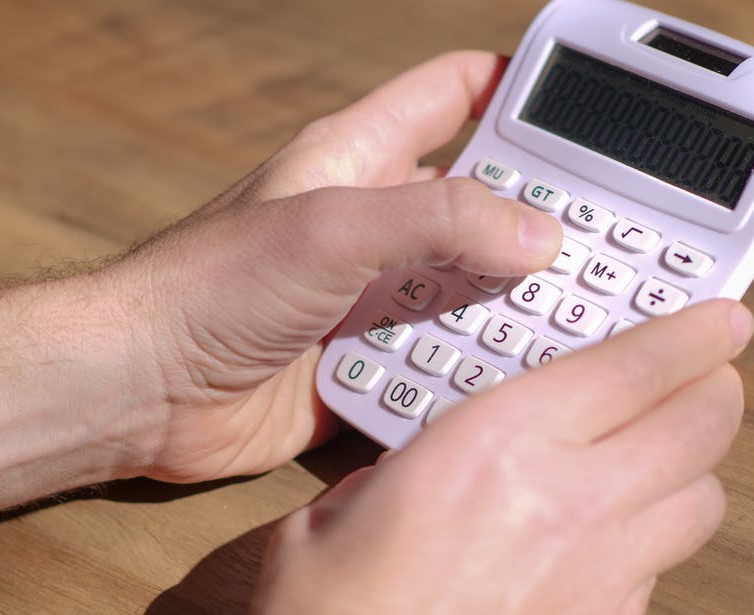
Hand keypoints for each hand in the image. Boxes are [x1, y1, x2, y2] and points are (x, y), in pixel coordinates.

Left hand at [101, 51, 562, 480]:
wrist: (142, 390)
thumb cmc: (208, 286)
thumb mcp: (330, 228)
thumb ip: (436, 220)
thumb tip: (536, 232)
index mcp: (360, 156)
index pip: (453, 92)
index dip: (516, 85)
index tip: (584, 106)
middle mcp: (374, 218)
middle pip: (480, 195)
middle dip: (539, 211)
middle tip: (611, 233)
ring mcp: (371, 289)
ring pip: (470, 281)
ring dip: (512, 299)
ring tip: (580, 311)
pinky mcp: (366, 355)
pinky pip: (441, 351)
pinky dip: (476, 362)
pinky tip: (513, 374)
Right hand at [252, 300, 752, 614]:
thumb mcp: (340, 509)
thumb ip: (407, 466)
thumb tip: (439, 458)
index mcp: (498, 445)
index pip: (638, 366)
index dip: (696, 333)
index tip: (723, 319)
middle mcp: (569, 504)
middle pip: (701, 427)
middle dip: (715, 390)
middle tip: (703, 376)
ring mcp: (600, 578)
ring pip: (703, 501)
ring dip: (693, 467)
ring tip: (661, 453)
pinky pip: (663, 568)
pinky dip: (655, 538)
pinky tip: (612, 537)